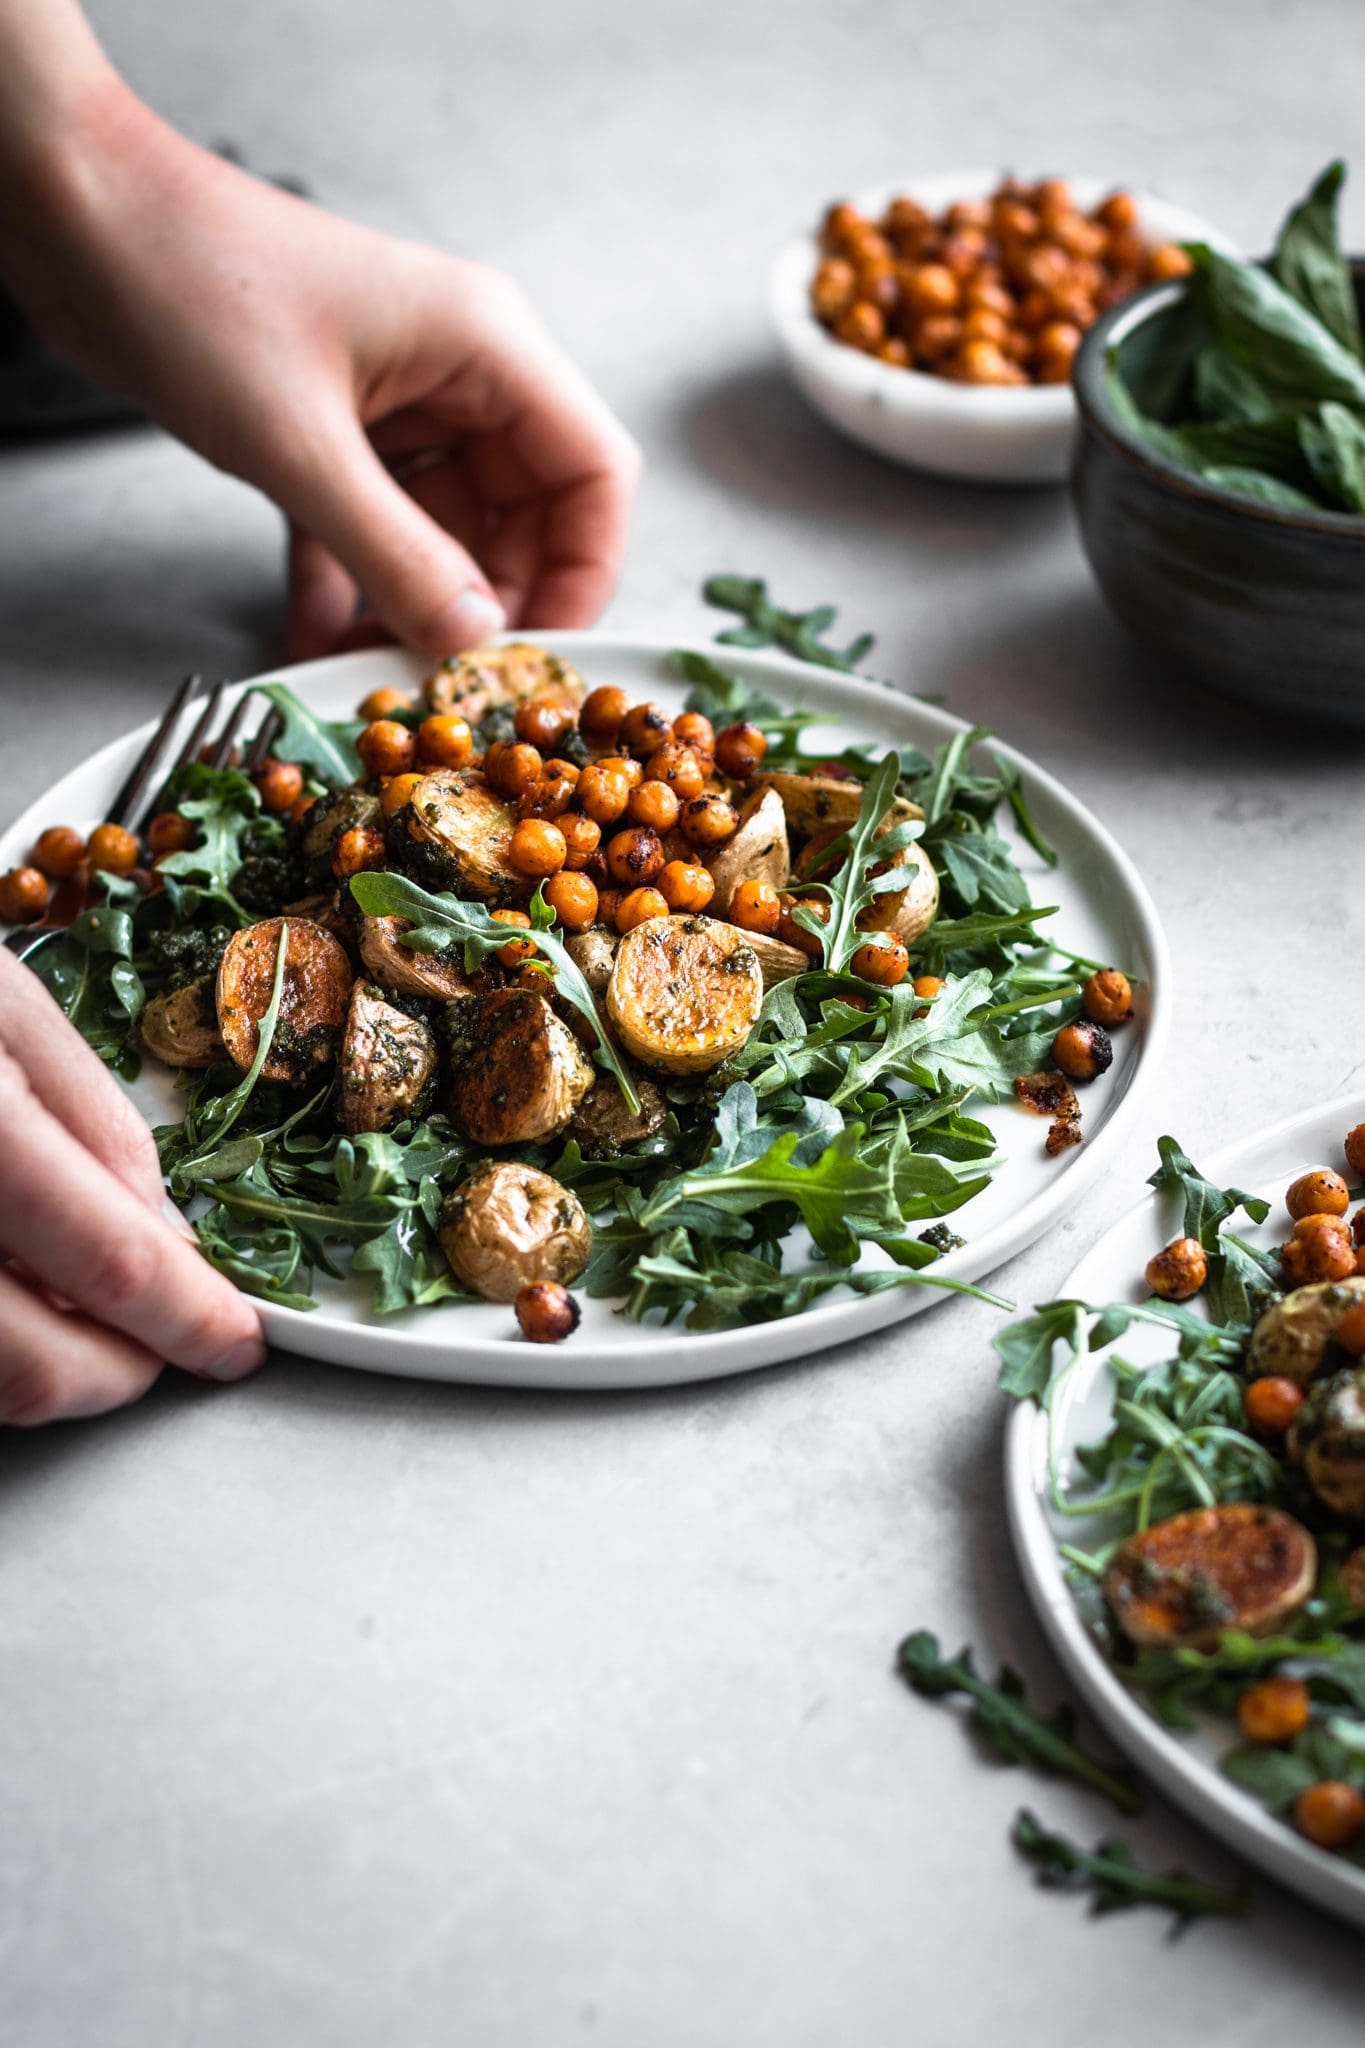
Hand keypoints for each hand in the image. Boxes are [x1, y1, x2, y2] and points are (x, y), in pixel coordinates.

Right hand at [0, 950, 263, 1423]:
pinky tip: (10, 1299)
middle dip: (119, 1373)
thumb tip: (162, 1235)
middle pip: (31, 1364)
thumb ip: (90, 1118)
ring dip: (43, 1373)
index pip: (108, 1259)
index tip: (232, 1341)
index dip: (186, 1319)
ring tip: (83, 1319)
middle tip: (165, 1347)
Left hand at [4, 73, 639, 660]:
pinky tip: (315, 638)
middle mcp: (457, 374)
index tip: (542, 651)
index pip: (592, 474)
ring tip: (370, 673)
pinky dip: (348, 585)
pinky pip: (369, 529)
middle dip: (484, 606)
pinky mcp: (335, 431)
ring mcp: (396, 404)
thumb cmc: (187, 277)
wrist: (74, 214)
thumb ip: (395, 552)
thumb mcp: (301, 443)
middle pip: (523, 518)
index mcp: (485, 345)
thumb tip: (470, 637)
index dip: (584, 572)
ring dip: (410, 607)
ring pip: (442, 534)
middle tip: (444, 681)